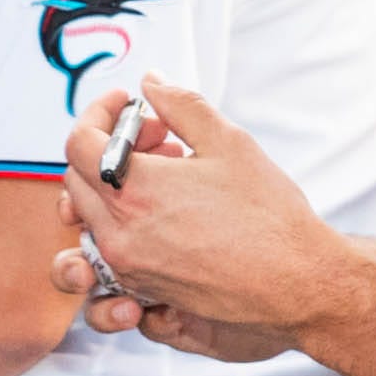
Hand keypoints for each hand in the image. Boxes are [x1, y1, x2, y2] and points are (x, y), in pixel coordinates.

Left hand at [60, 77, 343, 359]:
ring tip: (159, 185)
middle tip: (159, 145)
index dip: (98, 113)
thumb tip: (151, 84)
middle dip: (107, 150)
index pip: (78, 142)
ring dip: (110, 193)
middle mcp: (118, 235)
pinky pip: (107, 256)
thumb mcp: (228, 143)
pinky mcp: (142, 291)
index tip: (127, 106)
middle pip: (76, 180)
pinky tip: (165, 221)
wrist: (298, 283)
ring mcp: (127, 269)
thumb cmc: (270, 216)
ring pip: (88, 221)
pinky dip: (122, 231)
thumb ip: (181, 105)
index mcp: (133, 191)